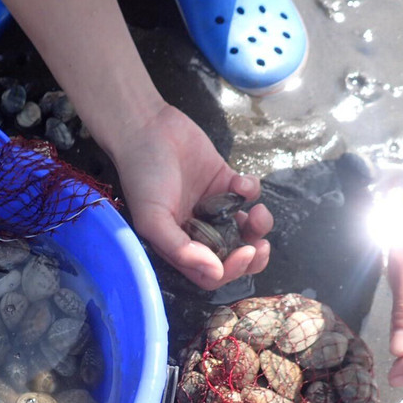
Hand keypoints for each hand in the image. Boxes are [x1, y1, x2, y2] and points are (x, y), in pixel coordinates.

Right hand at [107, 104, 273, 290]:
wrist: (146, 128)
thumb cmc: (142, 175)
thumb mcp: (152, 218)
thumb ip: (180, 249)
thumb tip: (214, 273)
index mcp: (179, 245)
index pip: (210, 273)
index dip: (231, 270)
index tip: (244, 254)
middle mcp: (198, 230)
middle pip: (234, 256)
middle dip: (253, 255)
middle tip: (261, 246)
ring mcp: (214, 206)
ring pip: (247, 228)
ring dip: (260, 224)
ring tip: (258, 211)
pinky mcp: (225, 181)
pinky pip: (248, 194)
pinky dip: (251, 189)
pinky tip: (239, 180)